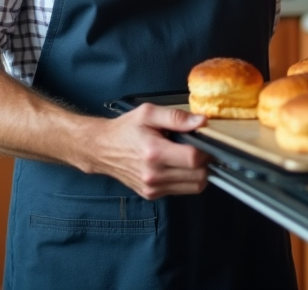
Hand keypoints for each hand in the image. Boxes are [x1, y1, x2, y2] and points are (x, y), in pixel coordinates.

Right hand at [89, 103, 209, 198]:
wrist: (102, 148)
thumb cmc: (125, 129)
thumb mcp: (148, 113)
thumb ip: (177, 117)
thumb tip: (202, 121)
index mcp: (154, 152)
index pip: (194, 159)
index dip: (205, 149)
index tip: (202, 140)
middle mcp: (153, 174)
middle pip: (198, 177)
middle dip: (204, 162)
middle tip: (197, 148)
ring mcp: (152, 188)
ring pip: (194, 187)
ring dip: (197, 172)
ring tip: (186, 156)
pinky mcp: (151, 194)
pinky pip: (182, 190)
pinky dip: (186, 179)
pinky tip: (175, 165)